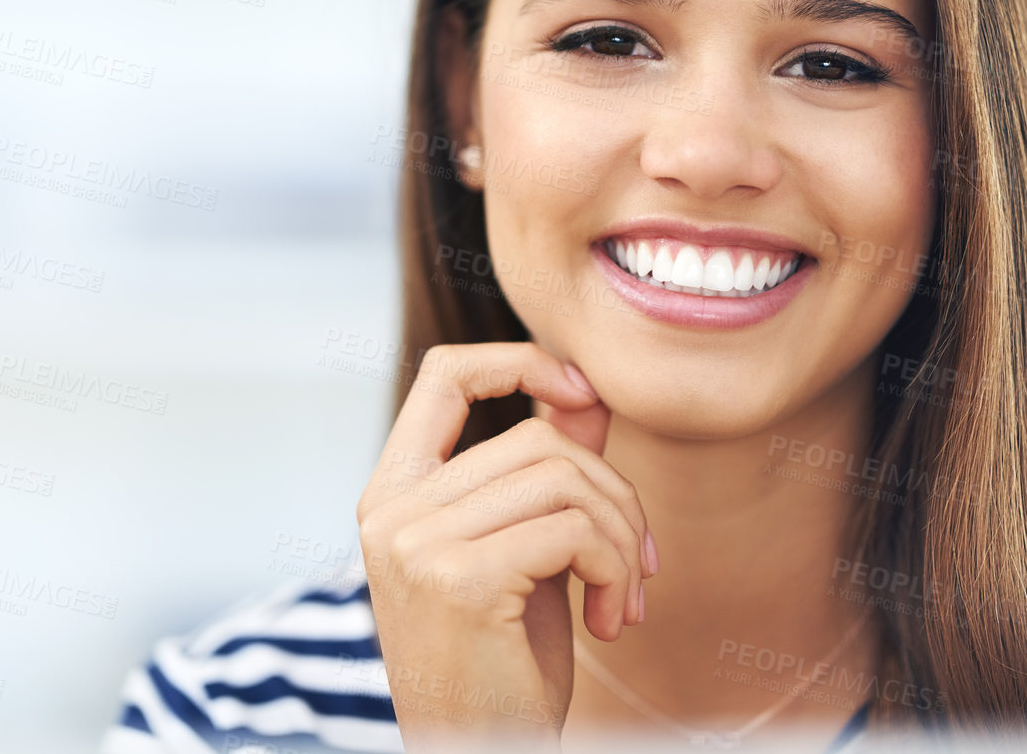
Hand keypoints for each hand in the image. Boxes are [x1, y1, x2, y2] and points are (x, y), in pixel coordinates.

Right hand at [355, 343, 654, 750]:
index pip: (444, 375)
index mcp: (392, 494)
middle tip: (635, 564)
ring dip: (621, 539)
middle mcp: (391, 511)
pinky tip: (607, 623)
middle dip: (613, 494)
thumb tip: (588, 392)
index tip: (581, 391)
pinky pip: (575, 531)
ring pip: (564, 478)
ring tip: (623, 599)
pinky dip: (615, 570)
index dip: (518, 360)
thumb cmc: (500, 667)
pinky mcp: (460, 580)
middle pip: (537, 438)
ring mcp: (418, 544)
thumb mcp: (524, 554)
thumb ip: (547, 475)